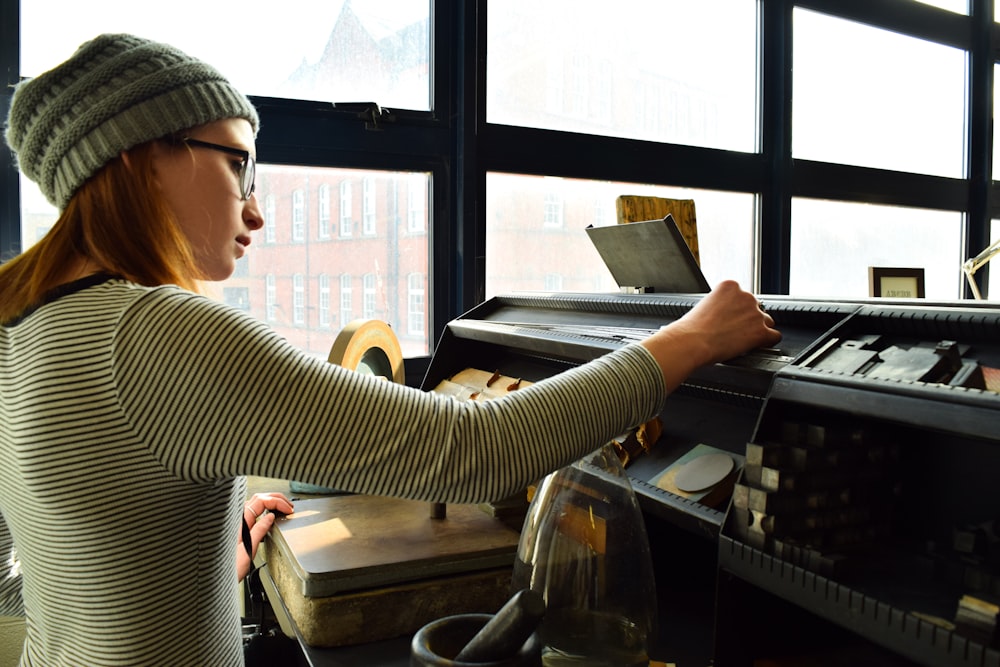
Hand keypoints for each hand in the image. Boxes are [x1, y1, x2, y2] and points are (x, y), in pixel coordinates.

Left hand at [237, 492, 294, 581]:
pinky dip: (264, 509)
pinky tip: (270, 515)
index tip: (288, 509)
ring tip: (283, 508)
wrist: (215, 580)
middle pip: (258, 498)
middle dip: (276, 498)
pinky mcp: (237, 529)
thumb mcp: (248, 549)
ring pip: (255, 503)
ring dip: (270, 502)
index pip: (262, 501)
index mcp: (240, 521)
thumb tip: (270, 517)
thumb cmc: (229, 568)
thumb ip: (259, 530)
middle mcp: (236, 519)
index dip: (277, 502)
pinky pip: (252, 512)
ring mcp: (236, 523)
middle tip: (289, 505)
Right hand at [641, 280, 781, 390]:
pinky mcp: (760, 332)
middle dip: (748, 320)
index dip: (738, 310)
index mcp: (730, 286)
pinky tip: (757, 345)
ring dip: (758, 330)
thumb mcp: (704, 305)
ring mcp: (755, 314)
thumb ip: (720, 305)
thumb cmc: (691, 328)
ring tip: (743, 340)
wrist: (691, 342)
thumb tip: (727, 314)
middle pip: (756, 308)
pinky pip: (774, 336)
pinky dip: (767, 342)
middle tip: (735, 331)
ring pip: (767, 322)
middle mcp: (745, 296)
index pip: (743, 296)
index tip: (732, 318)